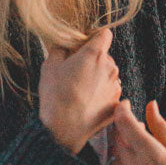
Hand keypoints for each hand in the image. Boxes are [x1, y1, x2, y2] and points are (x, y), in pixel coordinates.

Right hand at [38, 27, 121, 154]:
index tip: (83, 46)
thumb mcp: (50, 66)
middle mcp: (110, 68)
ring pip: (108, 74)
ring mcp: (115, 86)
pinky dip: (100, 94)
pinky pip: (109, 91)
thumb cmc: (56, 96)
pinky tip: (86, 102)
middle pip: (105, 56)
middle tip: (75, 71)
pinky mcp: (115, 103)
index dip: (93, 38)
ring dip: (97, 77)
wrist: (64, 129)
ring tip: (79, 90)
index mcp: (94, 54)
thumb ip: (60, 49)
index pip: (104, 34)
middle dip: (92, 60)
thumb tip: (63, 45)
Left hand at [106, 98, 165, 164]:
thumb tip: (150, 105)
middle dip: (124, 127)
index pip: (125, 123)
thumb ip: (161, 128)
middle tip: (138, 130)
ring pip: (113, 153)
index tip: (125, 104)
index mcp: (152, 155)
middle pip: (116, 135)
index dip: (122, 109)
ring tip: (141, 156)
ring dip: (122, 147)